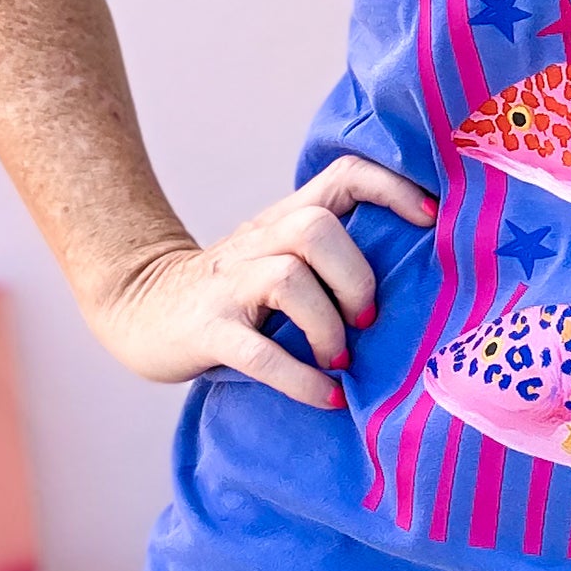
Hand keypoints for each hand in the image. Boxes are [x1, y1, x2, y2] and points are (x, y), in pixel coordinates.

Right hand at [88, 156, 436, 408]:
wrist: (139, 308)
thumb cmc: (234, 290)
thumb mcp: (279, 254)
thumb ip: (331, 252)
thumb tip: (420, 275)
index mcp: (285, 220)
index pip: (344, 175)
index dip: (392, 188)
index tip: (431, 221)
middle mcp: (259, 242)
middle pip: (317, 227)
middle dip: (355, 277)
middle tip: (367, 320)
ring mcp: (229, 285)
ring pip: (288, 278)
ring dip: (328, 325)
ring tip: (340, 359)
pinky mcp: (208, 329)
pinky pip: (259, 351)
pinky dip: (300, 377)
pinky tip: (327, 396)